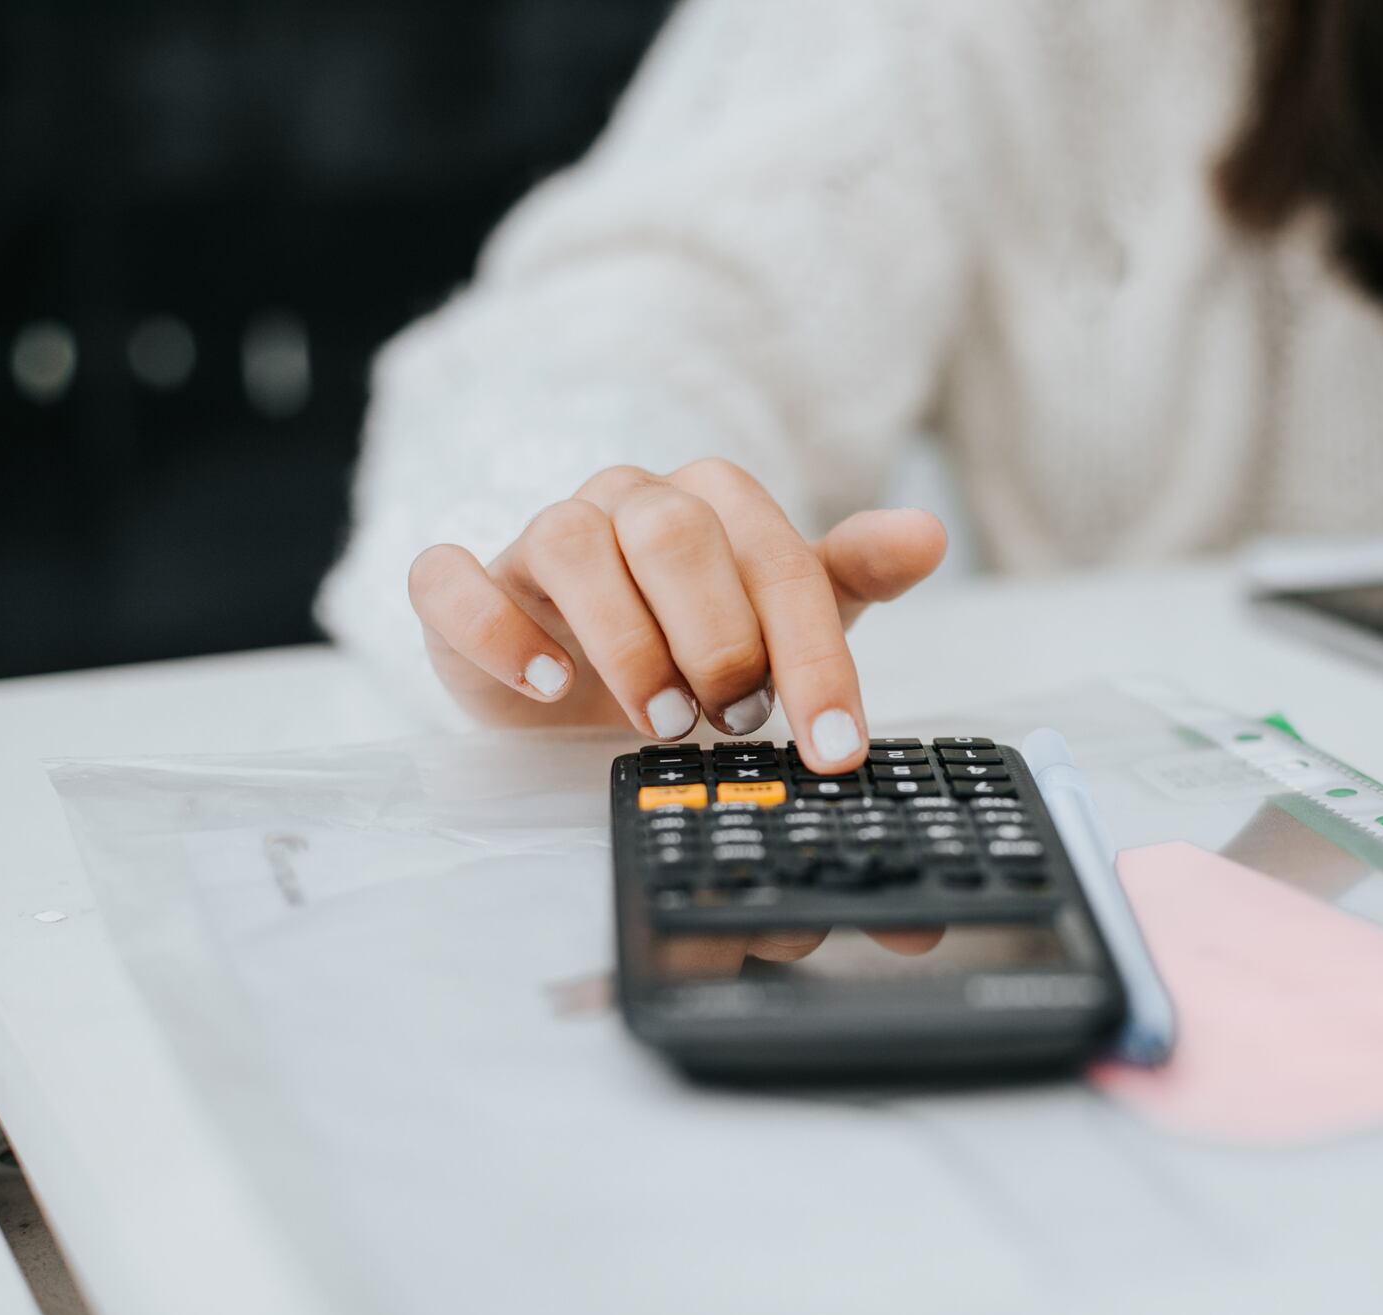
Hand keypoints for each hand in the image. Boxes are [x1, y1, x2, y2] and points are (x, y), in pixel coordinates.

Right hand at [404, 459, 945, 771]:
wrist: (579, 679)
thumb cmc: (694, 640)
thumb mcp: (785, 616)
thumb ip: (853, 573)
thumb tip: (930, 534)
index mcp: (712, 503)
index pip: (776, 557)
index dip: (813, 653)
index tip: (835, 743)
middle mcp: (627, 502)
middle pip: (675, 531)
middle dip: (718, 636)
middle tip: (736, 720)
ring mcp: (540, 537)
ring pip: (572, 542)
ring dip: (626, 640)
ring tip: (663, 721)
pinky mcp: (467, 587)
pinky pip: (452, 579)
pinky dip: (497, 630)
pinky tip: (547, 686)